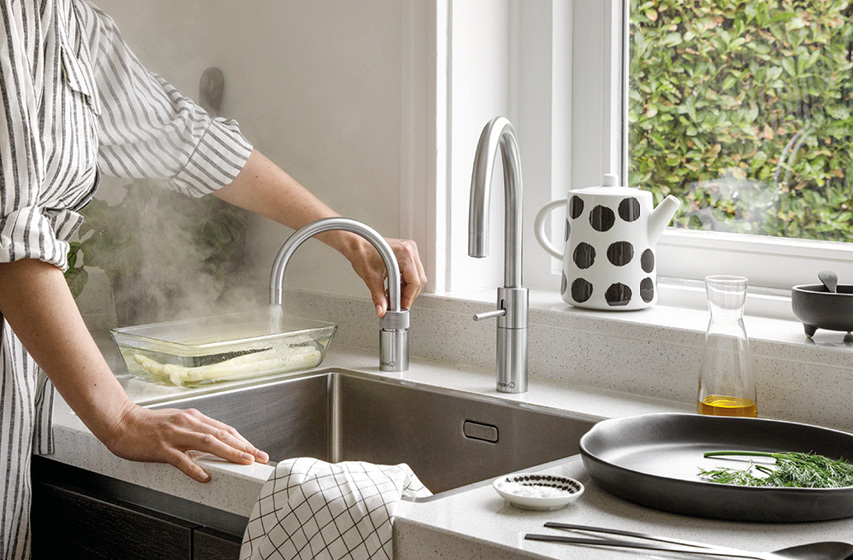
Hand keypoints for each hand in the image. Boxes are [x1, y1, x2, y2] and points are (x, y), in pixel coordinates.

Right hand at [103, 403, 268, 481]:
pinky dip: (194, 468)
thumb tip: (215, 446)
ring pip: (208, 443)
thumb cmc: (148, 425)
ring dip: (229, 453)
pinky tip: (205, 476)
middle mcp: (188, 422)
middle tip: (260, 458)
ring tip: (244, 462)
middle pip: (222, 435)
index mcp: (193, 417)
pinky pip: (180, 459)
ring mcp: (175, 434)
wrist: (120, 421)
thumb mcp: (178, 424)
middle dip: (244, 447)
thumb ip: (196, 433)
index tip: (257, 452)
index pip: (225, 430)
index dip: (243, 441)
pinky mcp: (160, 447)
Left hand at [346, 236, 426, 315]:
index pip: (415, 281)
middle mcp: (410, 250)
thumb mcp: (371, 278)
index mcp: (404, 254)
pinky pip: (413, 270)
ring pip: (417, 276)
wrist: (356, 244)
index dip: (409, 297)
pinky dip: (406, 281)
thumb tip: (382, 310)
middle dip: (409, 294)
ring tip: (396, 295)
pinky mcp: (407, 252)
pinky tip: (396, 286)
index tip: (403, 306)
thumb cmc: (362, 253)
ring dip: (408, 288)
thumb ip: (378, 297)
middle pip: (419, 279)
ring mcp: (410, 250)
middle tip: (399, 303)